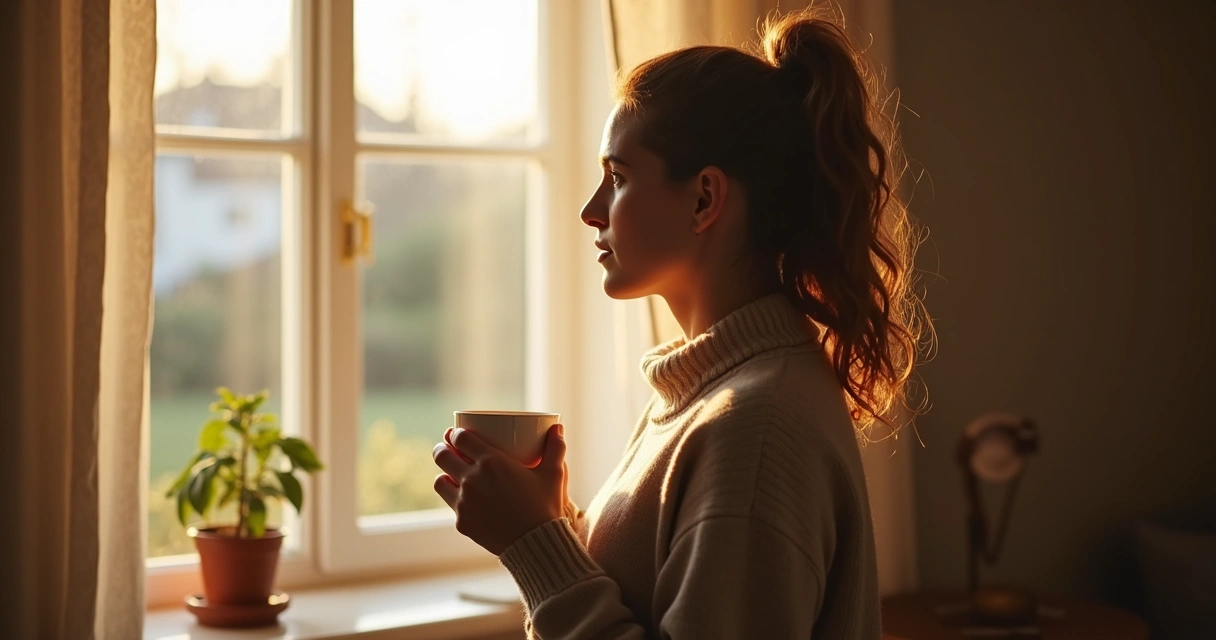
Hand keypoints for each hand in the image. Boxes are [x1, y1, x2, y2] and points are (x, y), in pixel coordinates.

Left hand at [432, 424, 567, 554]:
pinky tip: (461, 498)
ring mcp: (464, 502)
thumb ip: (555, 448)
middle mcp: (472, 479)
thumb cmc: (545, 506)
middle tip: (448, 449)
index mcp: (492, 461)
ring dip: (444, 474)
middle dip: (442, 448)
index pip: (460, 438)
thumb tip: (558, 428)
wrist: (536, 543)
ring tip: (451, 474)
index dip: (455, 433)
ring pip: (439, 481)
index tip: (456, 433)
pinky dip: (454, 499)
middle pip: (442, 456)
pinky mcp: (462, 521)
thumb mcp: (553, 474)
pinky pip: (450, 504)